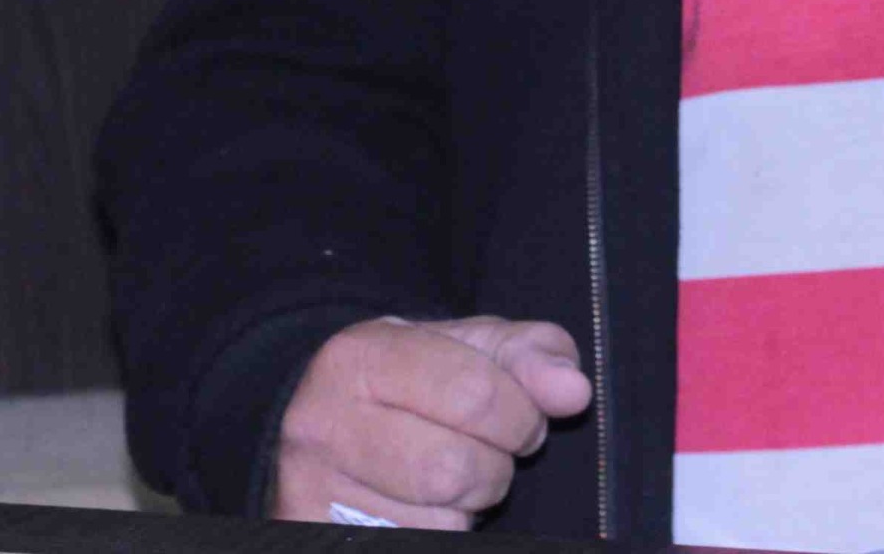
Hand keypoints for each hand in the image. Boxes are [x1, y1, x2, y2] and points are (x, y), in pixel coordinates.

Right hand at [270, 314, 592, 529]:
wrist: (328, 428)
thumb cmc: (413, 384)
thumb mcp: (469, 349)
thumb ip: (530, 356)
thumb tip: (573, 391)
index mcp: (358, 357)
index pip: (473, 395)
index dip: (520, 415)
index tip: (521, 418)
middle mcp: (320, 424)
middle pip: (455, 468)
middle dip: (494, 465)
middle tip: (486, 452)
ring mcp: (310, 491)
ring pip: (438, 521)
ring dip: (467, 505)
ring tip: (449, 477)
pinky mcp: (316, 534)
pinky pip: (416, 545)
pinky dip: (439, 532)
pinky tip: (422, 508)